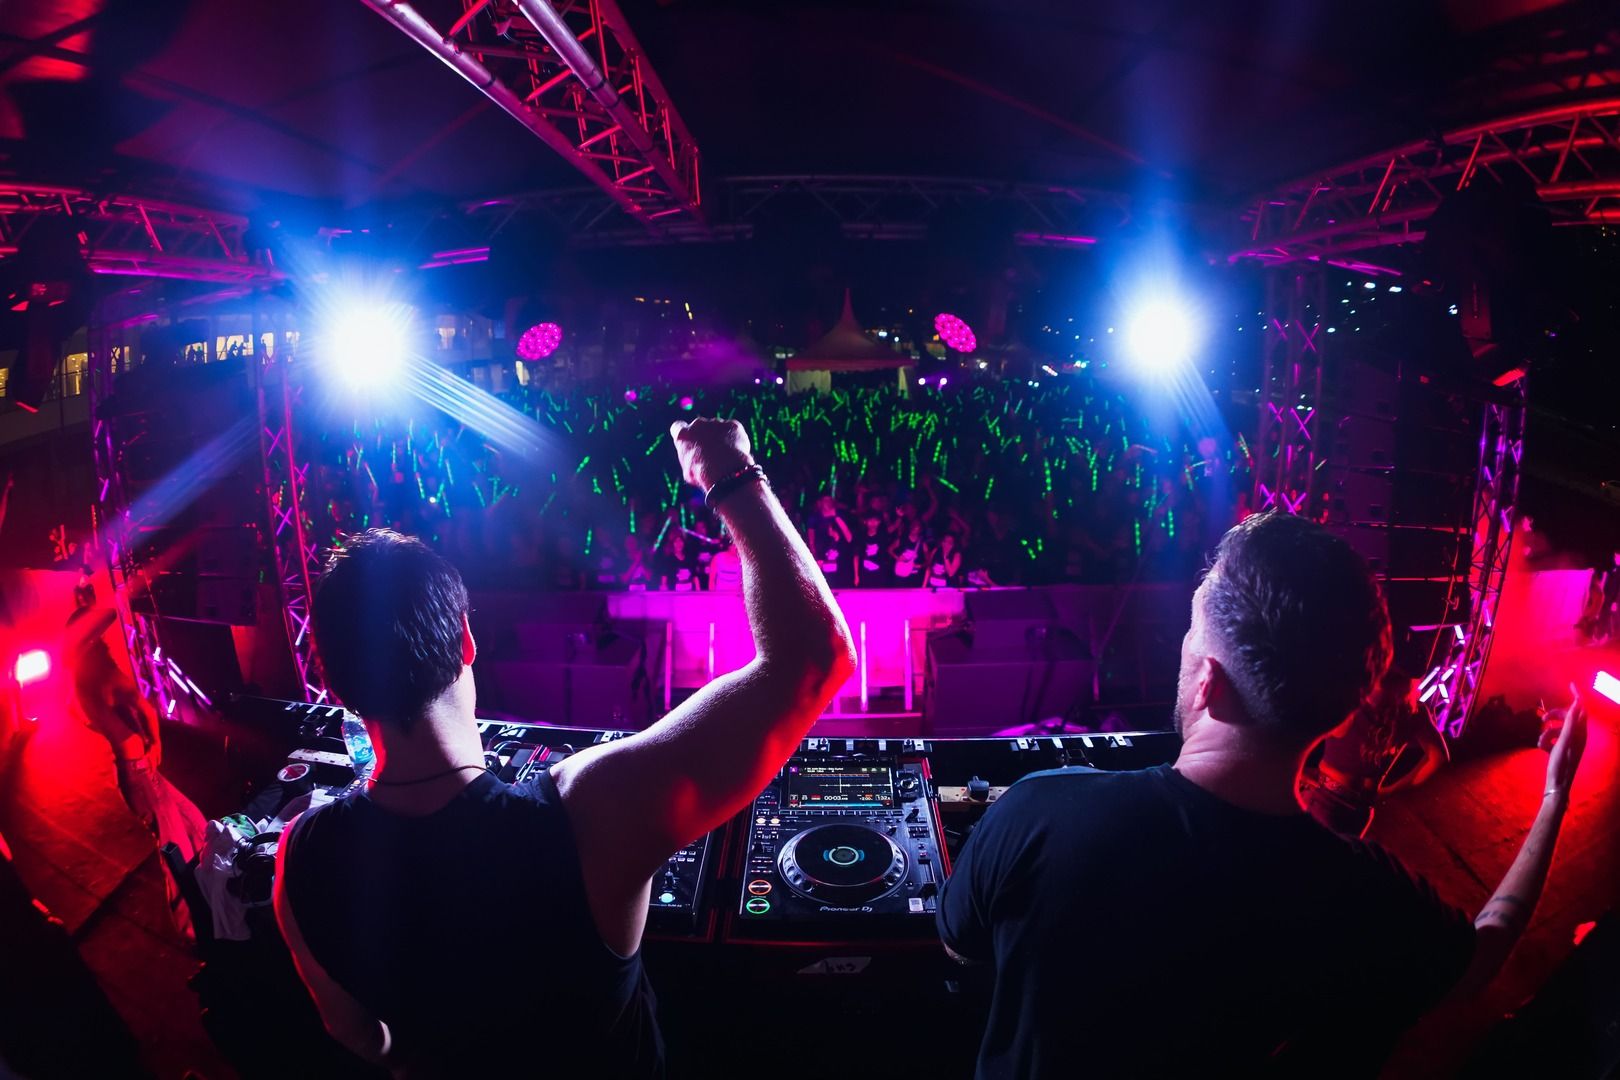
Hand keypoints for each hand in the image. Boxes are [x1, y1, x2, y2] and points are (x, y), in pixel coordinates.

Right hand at [669, 417, 752, 491]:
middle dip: (705, 437)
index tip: (689, 442)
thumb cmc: (703, 475)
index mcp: (683, 435)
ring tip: (726, 457)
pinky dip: (735, 440)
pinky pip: (734, 431)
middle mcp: (698, 424)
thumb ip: (690, 460)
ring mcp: (716, 423)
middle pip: (700, 427)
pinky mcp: (732, 426)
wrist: (723, 470)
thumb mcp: (689, 472)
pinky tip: (736, 453)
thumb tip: (695, 463)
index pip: (678, 427)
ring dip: (721, 438)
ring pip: (718, 429)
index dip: (685, 435)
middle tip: (712, 453)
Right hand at [1538, 683, 1586, 797]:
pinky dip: (1545, 741)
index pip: (1581, 709)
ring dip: (1546, 733)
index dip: (1577, 696)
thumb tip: (1576, 704)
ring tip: (1540, 743)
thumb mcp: (1564, 741)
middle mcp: (1577, 736)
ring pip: (1556, 728)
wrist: (1558, 785)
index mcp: (1580, 733)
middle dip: (1554, 717)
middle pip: (1566, 717)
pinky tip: (1542, 750)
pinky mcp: (1561, 749)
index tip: (1570, 684)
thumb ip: (1570, 722)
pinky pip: (1552, 738)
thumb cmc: (1561, 764)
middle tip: (1542, 720)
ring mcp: (1569, 743)